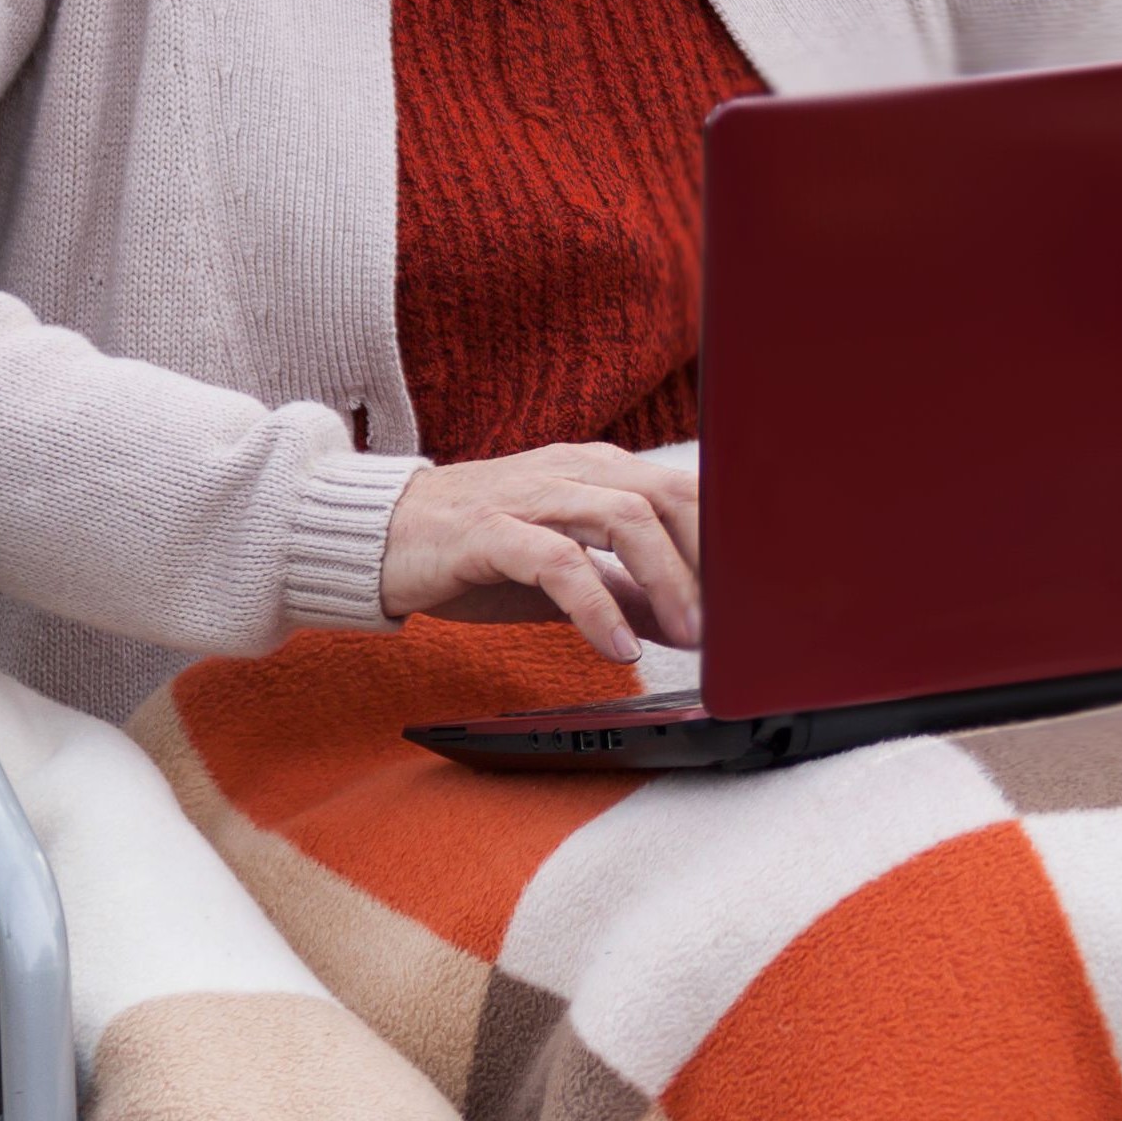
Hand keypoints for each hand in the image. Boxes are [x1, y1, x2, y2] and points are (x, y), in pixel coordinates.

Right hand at [379, 444, 700, 662]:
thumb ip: (622, 590)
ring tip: (685, 637)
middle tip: (725, 625)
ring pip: (623, 518)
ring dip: (666, 581)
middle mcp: (569, 472)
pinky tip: (616, 648)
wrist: (375, 539)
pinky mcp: (488, 531)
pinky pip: (559, 562)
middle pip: (665, 496)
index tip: (746, 599)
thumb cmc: (469, 549)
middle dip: (705, 563)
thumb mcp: (560, 575)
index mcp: (594, 472)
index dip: (721, 543)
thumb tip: (681, 620)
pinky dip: (597, 607)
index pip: (681, 491)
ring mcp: (529, 496)